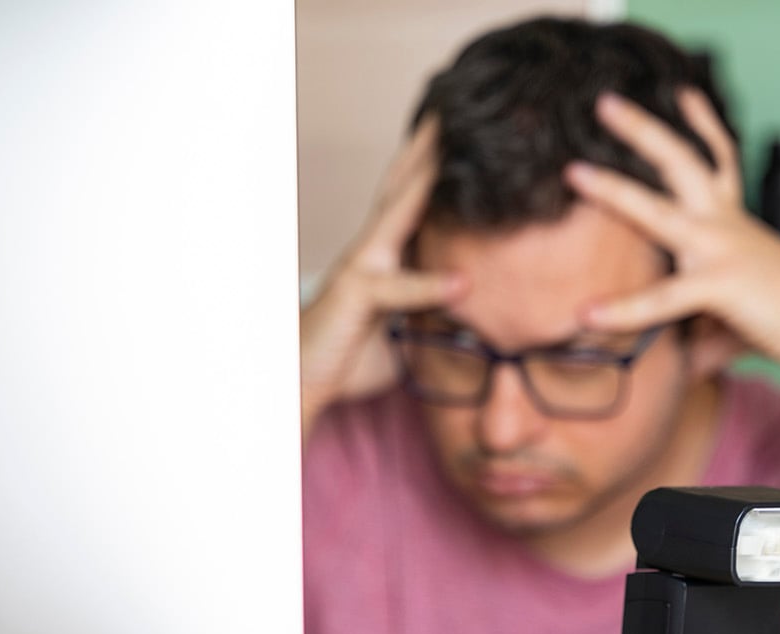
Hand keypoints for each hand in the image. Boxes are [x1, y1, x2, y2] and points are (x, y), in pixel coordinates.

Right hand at [300, 116, 466, 426]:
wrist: (299, 382)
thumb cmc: (350, 356)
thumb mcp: (407, 331)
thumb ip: (438, 315)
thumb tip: (480, 314)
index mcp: (386, 253)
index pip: (415, 197)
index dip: (438, 163)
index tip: (465, 130)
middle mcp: (373, 249)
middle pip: (404, 184)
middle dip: (430, 145)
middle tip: (457, 105)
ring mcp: (362, 266)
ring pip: (397, 213)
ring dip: (426, 180)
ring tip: (458, 149)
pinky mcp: (356, 296)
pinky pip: (398, 289)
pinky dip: (430, 286)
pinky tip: (463, 283)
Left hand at [564, 89, 779, 365]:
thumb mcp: (741, 303)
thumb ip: (702, 320)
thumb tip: (678, 355)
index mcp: (734, 219)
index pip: (720, 157)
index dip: (704, 122)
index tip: (685, 94)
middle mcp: (724, 223)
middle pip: (682, 159)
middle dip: (642, 129)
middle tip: (607, 103)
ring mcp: (719, 248)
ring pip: (657, 209)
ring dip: (614, 189)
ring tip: (574, 171)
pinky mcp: (718, 284)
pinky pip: (661, 298)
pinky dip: (623, 309)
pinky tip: (588, 315)